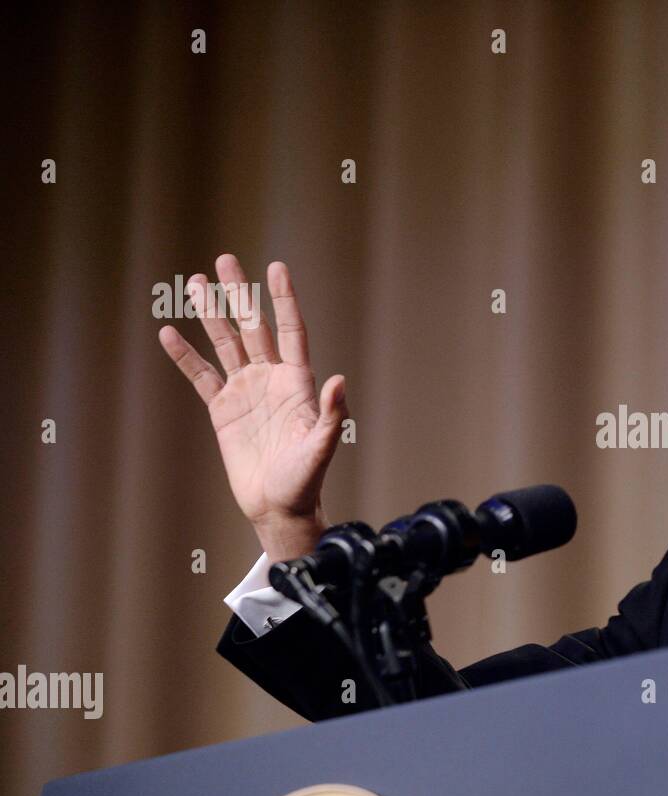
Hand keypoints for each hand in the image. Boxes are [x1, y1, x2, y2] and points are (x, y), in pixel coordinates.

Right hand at [158, 254, 347, 560]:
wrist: (279, 507)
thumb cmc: (306, 480)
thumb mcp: (322, 448)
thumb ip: (332, 415)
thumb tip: (341, 380)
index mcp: (298, 382)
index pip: (291, 330)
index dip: (284, 299)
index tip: (276, 266)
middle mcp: (271, 379)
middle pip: (253, 327)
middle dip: (239, 294)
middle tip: (225, 260)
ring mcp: (246, 391)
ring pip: (225, 344)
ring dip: (210, 314)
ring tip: (193, 283)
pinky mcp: (223, 410)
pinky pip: (201, 376)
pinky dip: (185, 356)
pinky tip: (170, 332)